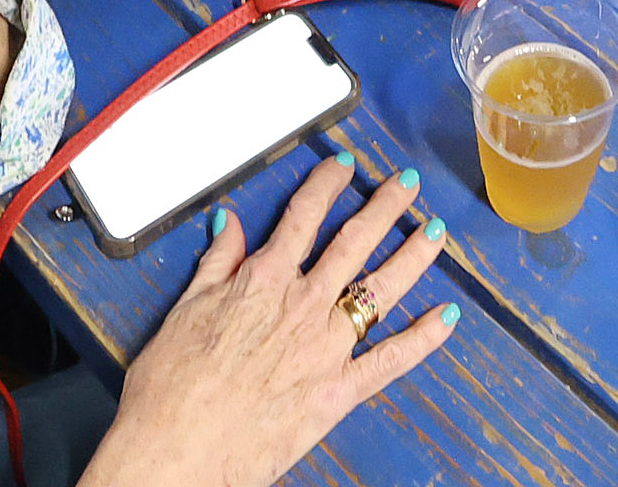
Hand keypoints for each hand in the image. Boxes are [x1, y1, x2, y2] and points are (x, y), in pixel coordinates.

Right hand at [88, 153, 455, 486]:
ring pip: (381, 289)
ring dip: (413, 256)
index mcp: (262, 281)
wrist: (176, 451)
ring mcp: (326, 348)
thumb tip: (230, 223)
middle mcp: (302, 305)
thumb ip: (215, 262)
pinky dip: (424, 338)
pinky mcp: (337, 392)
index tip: (346, 166)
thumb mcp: (183, 310)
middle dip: (385, 207)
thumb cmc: (170, 388)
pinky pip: (391, 360)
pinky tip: (448, 317)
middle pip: (354, 242)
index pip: (304, 217)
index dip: (327, 185)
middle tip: (407, 183)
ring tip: (437, 231)